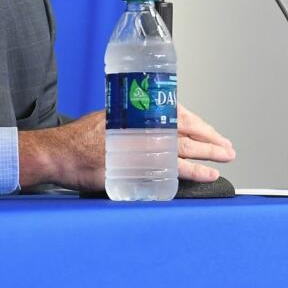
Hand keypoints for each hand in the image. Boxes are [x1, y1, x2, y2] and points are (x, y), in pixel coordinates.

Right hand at [18, 105, 235, 190]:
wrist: (61, 153)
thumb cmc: (80, 139)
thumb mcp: (110, 120)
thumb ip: (130, 123)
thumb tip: (148, 129)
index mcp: (139, 112)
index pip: (178, 114)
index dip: (198, 123)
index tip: (210, 130)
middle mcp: (144, 125)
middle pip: (187, 130)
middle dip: (210, 138)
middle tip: (227, 146)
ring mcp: (143, 145)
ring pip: (186, 148)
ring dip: (209, 153)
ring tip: (225, 157)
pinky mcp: (140, 165)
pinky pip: (175, 168)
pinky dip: (194, 171)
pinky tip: (207, 175)